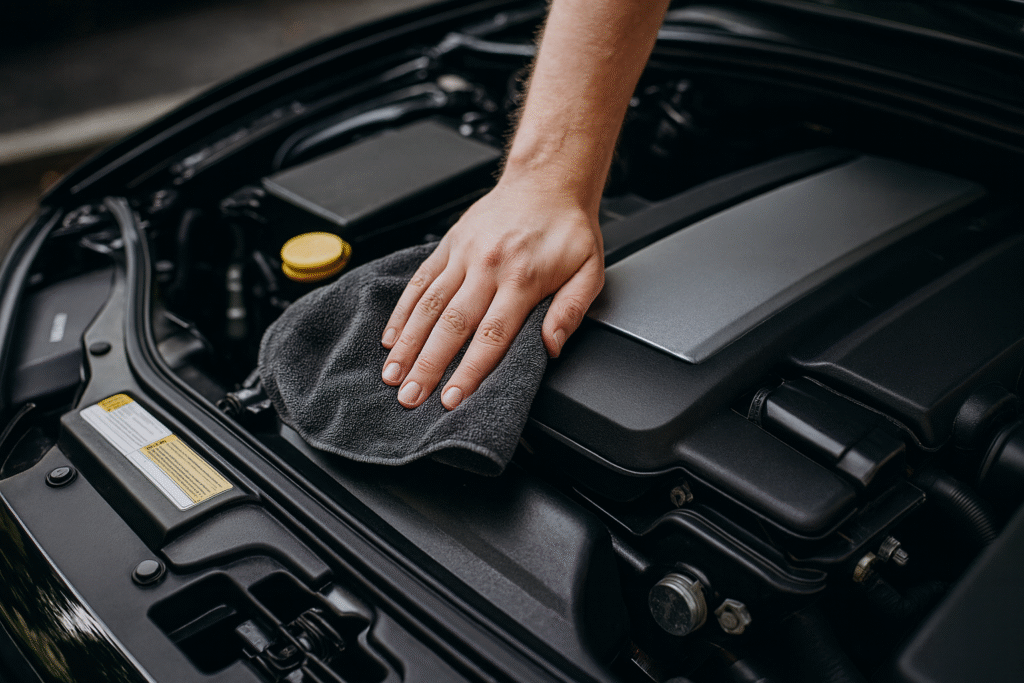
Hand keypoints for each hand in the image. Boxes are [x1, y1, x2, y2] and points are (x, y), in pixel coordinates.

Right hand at [380, 175, 604, 409]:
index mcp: (522, 279)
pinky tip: (391, 337)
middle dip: (428, 366)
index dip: (469, 371)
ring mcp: (464, 255)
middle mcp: (487, 267)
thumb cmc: (568, 228)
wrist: (548, 179)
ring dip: (408, 344)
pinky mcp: (449, 244)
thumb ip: (571, 311)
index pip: (491, 337)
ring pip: (429, 306)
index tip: (452, 398)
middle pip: (451, 326)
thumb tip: (551, 346)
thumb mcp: (589, 271)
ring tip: (392, 374)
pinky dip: (402, 311)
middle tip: (411, 397)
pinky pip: (420, 281)